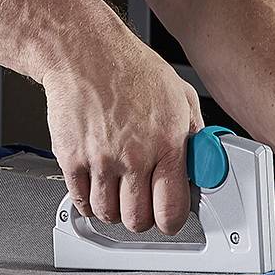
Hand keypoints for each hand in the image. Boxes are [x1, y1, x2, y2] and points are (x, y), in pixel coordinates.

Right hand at [39, 26, 202, 234]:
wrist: (86, 53)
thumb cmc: (131, 69)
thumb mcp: (181, 96)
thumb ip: (194, 134)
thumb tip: (202, 163)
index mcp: (167, 144)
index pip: (171, 210)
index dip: (171, 220)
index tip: (168, 217)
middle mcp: (134, 156)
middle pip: (138, 220)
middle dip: (142, 217)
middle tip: (142, 203)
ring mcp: (100, 160)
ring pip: (108, 215)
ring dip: (114, 209)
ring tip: (118, 190)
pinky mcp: (72, 159)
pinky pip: (80, 201)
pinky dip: (88, 201)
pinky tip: (96, 186)